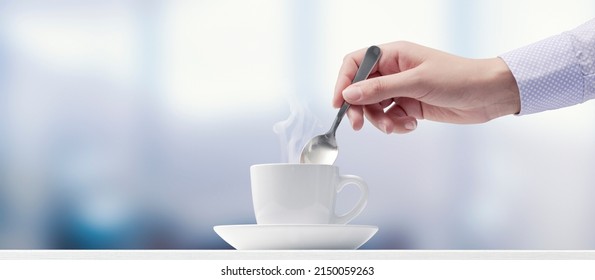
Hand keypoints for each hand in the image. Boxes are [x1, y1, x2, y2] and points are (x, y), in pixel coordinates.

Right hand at [333, 41, 520, 133]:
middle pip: (362, 90)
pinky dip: (396, 125)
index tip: (339, 103)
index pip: (356, 64)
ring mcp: (402, 89)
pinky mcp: (410, 105)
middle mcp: (394, 70)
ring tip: (397, 126)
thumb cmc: (459, 78)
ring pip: (375, 107)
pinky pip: (390, 117)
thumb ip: (380, 89)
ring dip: (381, 120)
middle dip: (361, 108)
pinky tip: (411, 125)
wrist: (489, 95)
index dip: (344, 82)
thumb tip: (349, 94)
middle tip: (361, 125)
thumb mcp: (416, 82)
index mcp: (394, 55)